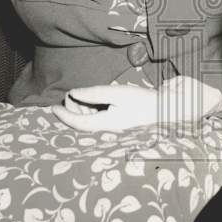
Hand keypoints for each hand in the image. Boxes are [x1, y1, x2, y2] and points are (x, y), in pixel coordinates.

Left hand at [51, 76, 221, 131]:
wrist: (169, 109)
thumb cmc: (144, 101)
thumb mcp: (117, 93)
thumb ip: (94, 94)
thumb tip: (73, 94)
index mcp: (105, 123)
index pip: (77, 122)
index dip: (63, 115)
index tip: (51, 107)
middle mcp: (108, 128)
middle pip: (82, 121)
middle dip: (74, 109)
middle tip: (72, 95)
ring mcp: (115, 126)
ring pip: (91, 119)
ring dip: (84, 108)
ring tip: (85, 96)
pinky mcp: (121, 121)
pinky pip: (101, 117)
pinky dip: (95, 109)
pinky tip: (99, 100)